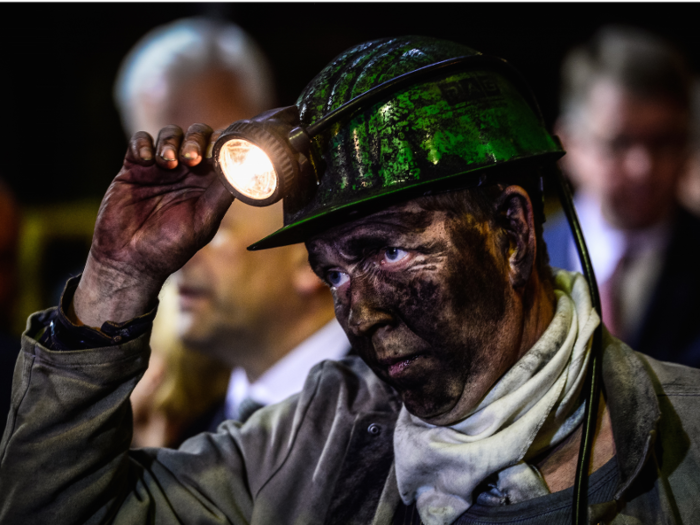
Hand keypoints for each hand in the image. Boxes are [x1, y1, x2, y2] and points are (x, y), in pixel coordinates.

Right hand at [73, 124, 233, 326]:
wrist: (129, 260)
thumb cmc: (170, 248)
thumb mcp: (204, 222)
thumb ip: (221, 194)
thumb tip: (243, 169)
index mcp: (206, 183)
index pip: (219, 150)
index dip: (221, 143)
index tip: (220, 148)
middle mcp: (185, 172)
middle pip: (196, 135)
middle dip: (195, 139)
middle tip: (191, 158)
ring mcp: (159, 168)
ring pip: (169, 134)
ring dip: (170, 142)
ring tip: (166, 163)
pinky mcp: (133, 168)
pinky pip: (139, 141)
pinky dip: (143, 143)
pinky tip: (145, 160)